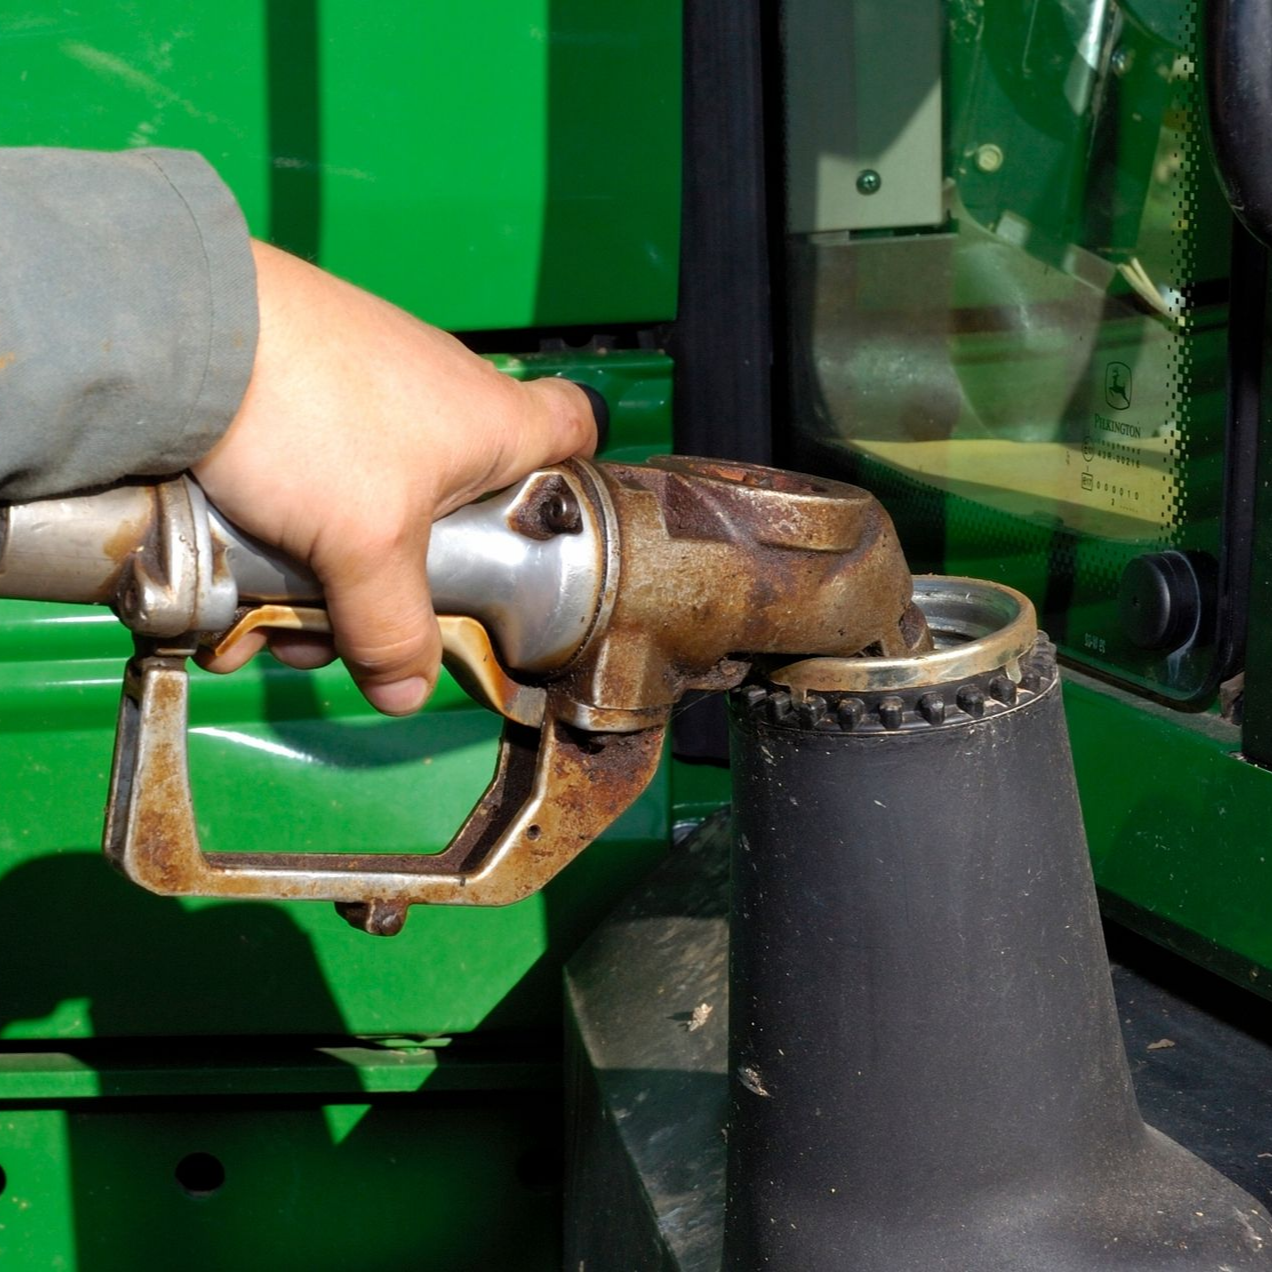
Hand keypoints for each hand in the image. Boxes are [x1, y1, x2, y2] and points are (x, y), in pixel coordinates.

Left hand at [192, 240, 596, 713]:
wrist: (179, 331)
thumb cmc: (309, 413)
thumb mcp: (366, 545)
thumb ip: (393, 629)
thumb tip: (406, 695)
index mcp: (493, 421)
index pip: (576, 428)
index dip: (570, 479)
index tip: (541, 532)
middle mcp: (441, 399)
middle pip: (456, 509)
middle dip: (403, 585)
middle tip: (358, 624)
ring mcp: (369, 394)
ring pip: (372, 511)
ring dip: (326, 581)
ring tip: (269, 622)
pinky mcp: (305, 394)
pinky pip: (314, 487)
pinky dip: (284, 539)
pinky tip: (238, 584)